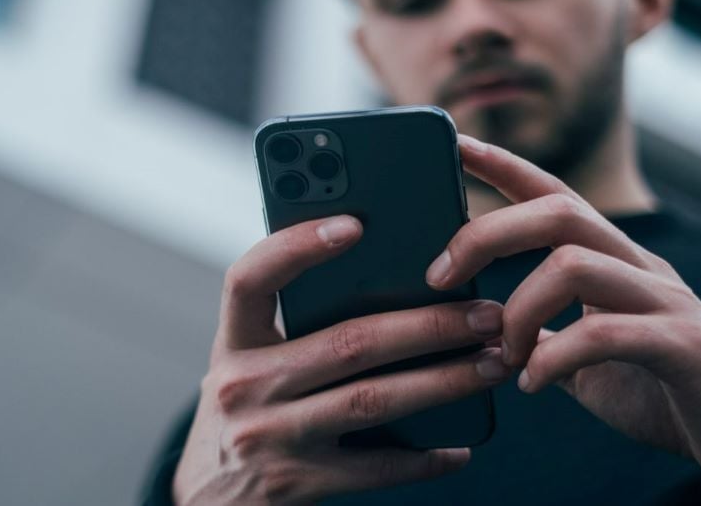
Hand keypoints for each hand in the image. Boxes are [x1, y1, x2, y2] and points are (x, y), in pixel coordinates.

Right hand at [173, 215, 509, 504]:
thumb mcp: (247, 364)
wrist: (208, 504)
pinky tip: (459, 445)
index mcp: (232, 343)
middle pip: (347, 342)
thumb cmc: (245, 415)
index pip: (250, 279)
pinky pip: (376, 467)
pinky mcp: (297, 484)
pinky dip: (424, 456)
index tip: (355, 223)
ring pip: (373, 400)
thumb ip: (293, 327)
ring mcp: (270, 438)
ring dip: (445, 381)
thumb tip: (392, 280)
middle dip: (429, 323)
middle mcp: (244, 387)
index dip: (297, 246)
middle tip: (486, 313)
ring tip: (493, 363)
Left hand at [425, 135, 700, 494]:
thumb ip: (544, 334)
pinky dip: (554, 359)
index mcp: (615, 263)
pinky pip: (605, 332)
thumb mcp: (587, 359)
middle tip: (438, 276)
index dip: (504, 166)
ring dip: (518, 311)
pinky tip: (534, 384)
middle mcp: (642, 268)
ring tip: (503, 355)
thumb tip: (483, 327)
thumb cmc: (663, 394)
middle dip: (486, 234)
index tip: (454, 145)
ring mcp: (667, 302)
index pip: (554, 195)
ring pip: (574, 265)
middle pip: (558, 212)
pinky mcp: (686, 346)